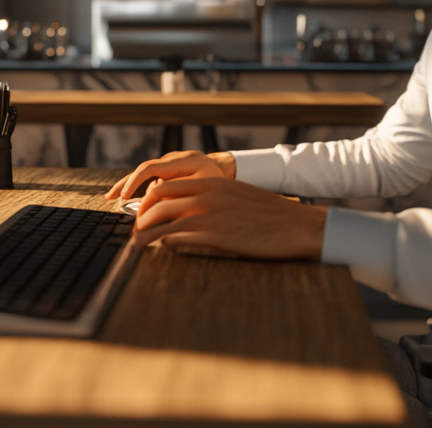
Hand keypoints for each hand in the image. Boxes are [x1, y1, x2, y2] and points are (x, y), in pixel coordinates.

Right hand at [105, 150, 236, 200]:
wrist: (226, 170)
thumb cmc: (219, 182)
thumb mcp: (206, 187)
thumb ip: (182, 190)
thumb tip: (156, 196)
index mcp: (183, 161)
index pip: (151, 168)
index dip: (135, 182)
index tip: (125, 197)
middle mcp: (173, 159)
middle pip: (143, 170)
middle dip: (127, 185)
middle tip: (114, 199)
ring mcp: (169, 164)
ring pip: (144, 175)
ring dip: (129, 187)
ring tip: (111, 198)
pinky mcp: (167, 170)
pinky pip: (149, 178)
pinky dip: (136, 186)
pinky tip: (123, 196)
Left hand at [132, 178, 326, 259]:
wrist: (297, 226)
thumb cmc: (270, 214)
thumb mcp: (237, 195)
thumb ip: (212, 197)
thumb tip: (188, 208)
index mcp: (212, 183)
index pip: (165, 187)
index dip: (146, 201)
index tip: (141, 212)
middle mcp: (207, 196)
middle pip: (157, 203)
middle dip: (140, 217)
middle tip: (134, 229)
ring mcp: (210, 216)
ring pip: (163, 223)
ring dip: (145, 235)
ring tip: (136, 245)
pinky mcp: (216, 237)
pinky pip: (180, 240)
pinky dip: (166, 244)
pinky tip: (163, 248)